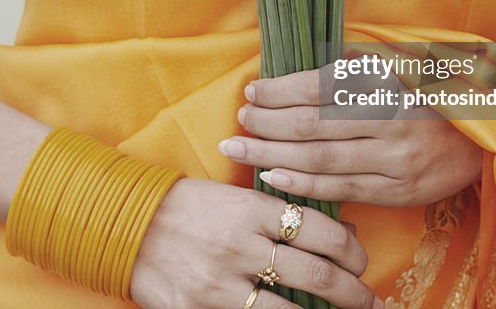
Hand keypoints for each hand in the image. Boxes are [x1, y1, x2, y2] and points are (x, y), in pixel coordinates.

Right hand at [130, 179, 381, 308]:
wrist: (126, 225)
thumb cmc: (188, 207)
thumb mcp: (234, 197)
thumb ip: (281, 213)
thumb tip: (340, 232)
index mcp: (250, 208)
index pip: (319, 229)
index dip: (351, 250)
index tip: (361, 262)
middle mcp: (239, 244)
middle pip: (316, 274)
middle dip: (353, 293)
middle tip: (370, 299)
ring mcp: (219, 282)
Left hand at [219, 68, 482, 207]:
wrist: (484, 136)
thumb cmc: (428, 95)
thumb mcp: (396, 69)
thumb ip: (350, 71)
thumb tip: (289, 78)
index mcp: (386, 83)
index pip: (319, 86)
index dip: (280, 90)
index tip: (251, 92)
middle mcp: (390, 119)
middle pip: (312, 123)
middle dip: (267, 122)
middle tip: (239, 120)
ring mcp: (394, 159)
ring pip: (320, 158)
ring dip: (272, 154)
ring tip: (239, 149)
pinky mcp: (398, 191)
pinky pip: (341, 189)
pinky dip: (302, 184)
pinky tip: (273, 177)